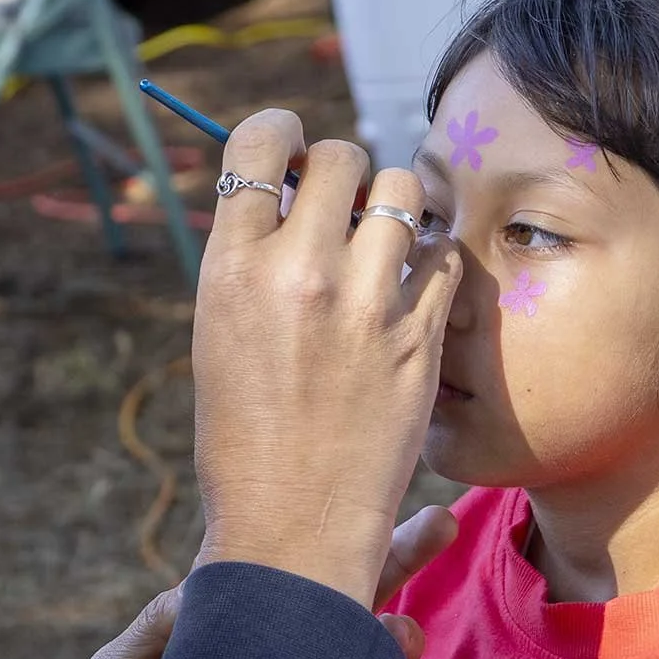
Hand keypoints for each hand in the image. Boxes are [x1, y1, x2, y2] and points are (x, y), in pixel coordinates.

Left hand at [58, 505, 459, 658]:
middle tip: (441, 523)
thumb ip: (160, 630)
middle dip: (397, 562)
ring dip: (391, 656)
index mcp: (240, 629)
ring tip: (405, 638)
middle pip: (348, 605)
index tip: (375, 499)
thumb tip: (199, 586)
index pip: (296, 570)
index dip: (334, 535)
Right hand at [189, 110, 461, 606]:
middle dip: (341, 169)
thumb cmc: (244, 437)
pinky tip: (408, 287)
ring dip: (393, 203)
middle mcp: (298, 273)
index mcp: (231, 269)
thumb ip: (250, 259)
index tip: (289, 147)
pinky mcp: (420, 335)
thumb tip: (282, 191)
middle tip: (338, 202)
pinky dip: (427, 260)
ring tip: (380, 238)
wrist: (292, 527)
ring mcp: (365, 303)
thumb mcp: (218, 335)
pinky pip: (440, 255)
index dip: (279, 131)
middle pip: (340, 157)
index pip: (259, 143)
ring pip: (403, 191)